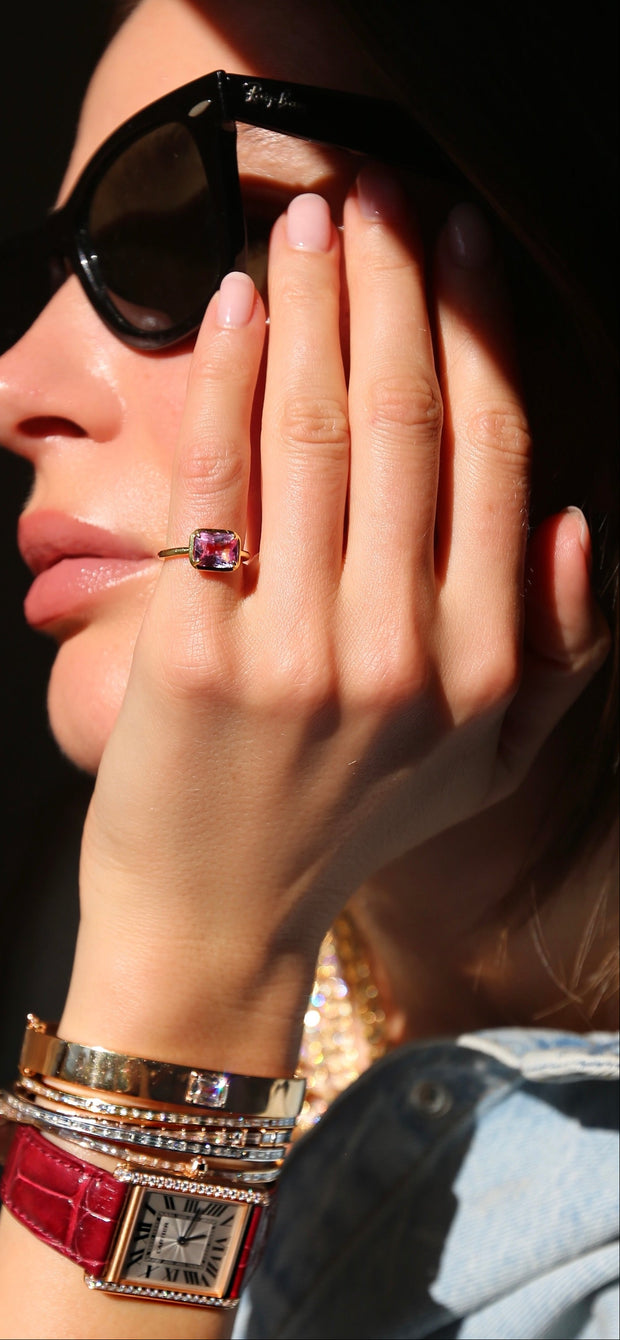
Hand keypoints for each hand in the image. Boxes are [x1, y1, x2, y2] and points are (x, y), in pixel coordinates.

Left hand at [68, 177, 608, 1066]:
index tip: (466, 250)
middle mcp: (403, 649)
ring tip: (312, 222)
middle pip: (409, 421)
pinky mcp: (197, 650)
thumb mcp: (490, 763)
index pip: (494, 457)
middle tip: (383, 197)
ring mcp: (297, 649)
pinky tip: (233, 307)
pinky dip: (225, 381)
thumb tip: (581, 521)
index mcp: (484, 662)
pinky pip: (218, 483)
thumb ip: (559, 651)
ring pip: (315, 434)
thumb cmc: (349, 830)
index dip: (483, 334)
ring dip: (314, 307)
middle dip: (397, 286)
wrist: (217, 921)